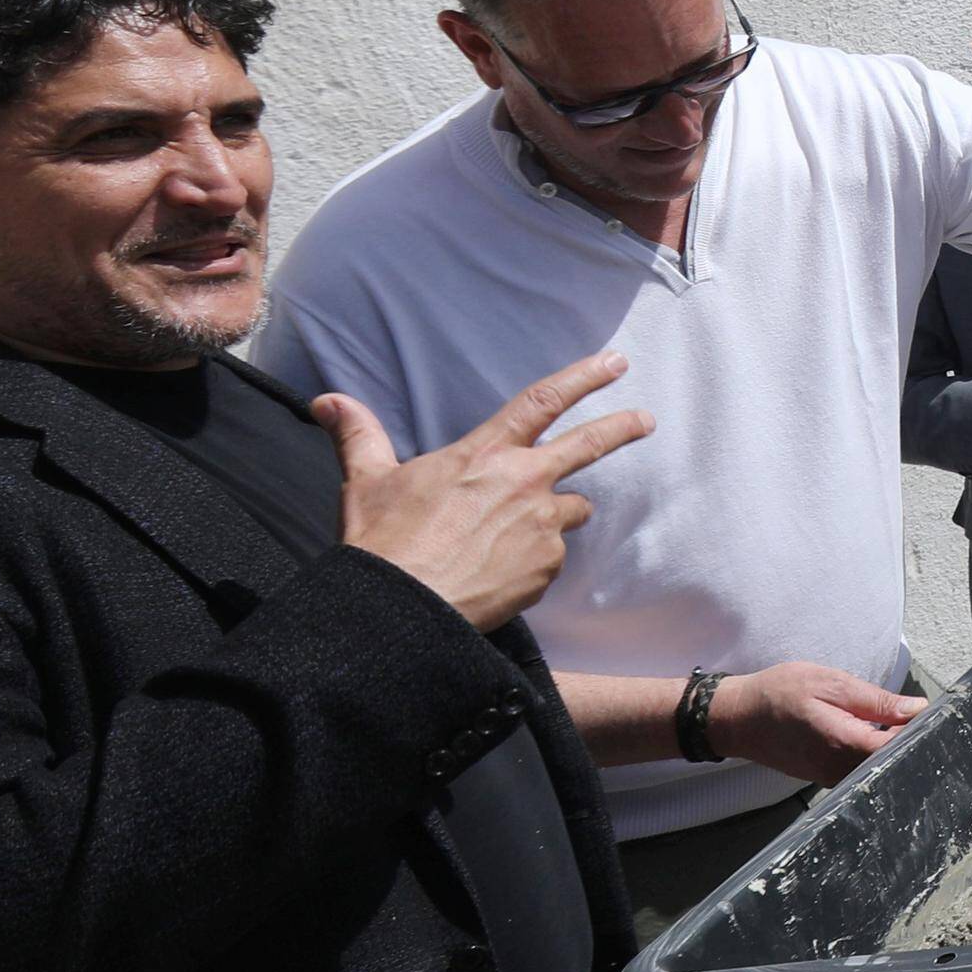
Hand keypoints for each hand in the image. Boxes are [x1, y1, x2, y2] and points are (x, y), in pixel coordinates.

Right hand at [321, 352, 651, 629]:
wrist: (400, 608)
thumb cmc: (382, 543)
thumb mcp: (366, 481)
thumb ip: (358, 435)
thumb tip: (326, 401)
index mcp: (486, 454)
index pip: (543, 401)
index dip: (584, 377)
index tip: (615, 362)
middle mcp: (524, 483)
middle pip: (589, 445)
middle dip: (622, 427)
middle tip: (645, 420)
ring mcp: (541, 527)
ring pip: (570, 510)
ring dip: (558, 514)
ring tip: (522, 533)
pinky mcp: (546, 569)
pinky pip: (552, 557)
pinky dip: (536, 560)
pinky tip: (501, 570)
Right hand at [712, 661, 919, 787]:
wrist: (738, 719)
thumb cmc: (778, 694)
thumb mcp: (829, 683)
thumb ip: (875, 700)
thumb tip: (916, 709)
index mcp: (844, 743)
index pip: (900, 747)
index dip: (919, 732)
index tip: (929, 715)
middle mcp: (840, 769)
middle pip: (892, 763)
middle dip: (908, 741)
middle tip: (913, 716)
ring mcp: (832, 778)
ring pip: (877, 769)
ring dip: (890, 748)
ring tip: (894, 723)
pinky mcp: (826, 778)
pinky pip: (860, 771)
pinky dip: (872, 755)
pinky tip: (873, 735)